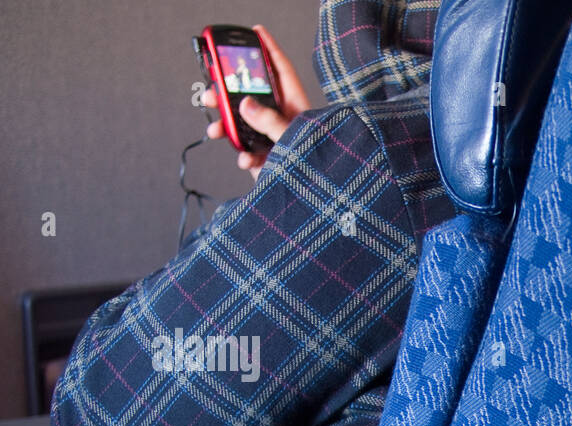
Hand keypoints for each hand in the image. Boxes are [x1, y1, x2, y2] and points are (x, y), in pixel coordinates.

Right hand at [202, 25, 311, 178]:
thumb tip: (246, 105)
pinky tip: (248, 161)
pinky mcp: (268, 160)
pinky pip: (248, 152)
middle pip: (252, 96)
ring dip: (226, 127)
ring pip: (244, 124)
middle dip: (228, 93)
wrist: (316, 204)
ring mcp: (275, 140)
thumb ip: (270, 121)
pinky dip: (243, 156)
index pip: (281, 71)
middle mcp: (285, 121)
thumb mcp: (293, 139)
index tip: (256, 31)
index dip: (269, 50)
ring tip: (215, 130)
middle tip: (211, 91)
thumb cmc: (318, 169)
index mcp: (297, 108)